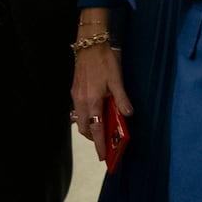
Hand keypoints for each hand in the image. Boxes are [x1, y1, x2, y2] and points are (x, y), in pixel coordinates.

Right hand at [71, 43, 130, 161]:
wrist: (89, 45)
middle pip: (85, 128)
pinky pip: (78, 111)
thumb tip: (128, 115)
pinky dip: (86, 117)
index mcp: (92, 101)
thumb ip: (122, 98)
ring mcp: (75, 97)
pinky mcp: (74, 91)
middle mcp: (81, 102)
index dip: (99, 144)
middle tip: (106, 141)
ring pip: (80, 120)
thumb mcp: (117, 79)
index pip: (96, 129)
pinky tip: (96, 112)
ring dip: (89, 127)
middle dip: (94, 138)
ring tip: (103, 128)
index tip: (102, 156)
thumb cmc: (105, 61)